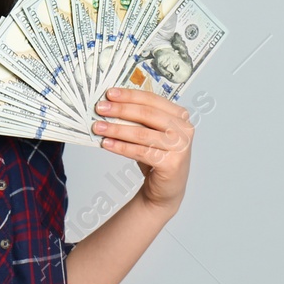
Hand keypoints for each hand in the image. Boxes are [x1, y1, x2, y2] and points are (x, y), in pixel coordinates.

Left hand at [90, 87, 192, 213]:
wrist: (166, 189)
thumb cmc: (157, 156)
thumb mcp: (151, 132)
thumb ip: (138, 118)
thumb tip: (110, 104)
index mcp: (180, 115)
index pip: (152, 99)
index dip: (129, 95)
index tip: (109, 94)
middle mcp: (184, 129)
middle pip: (147, 114)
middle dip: (120, 110)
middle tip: (100, 109)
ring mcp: (180, 147)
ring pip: (142, 133)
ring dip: (117, 129)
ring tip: (98, 127)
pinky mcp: (172, 163)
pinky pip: (141, 152)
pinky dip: (121, 147)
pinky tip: (107, 144)